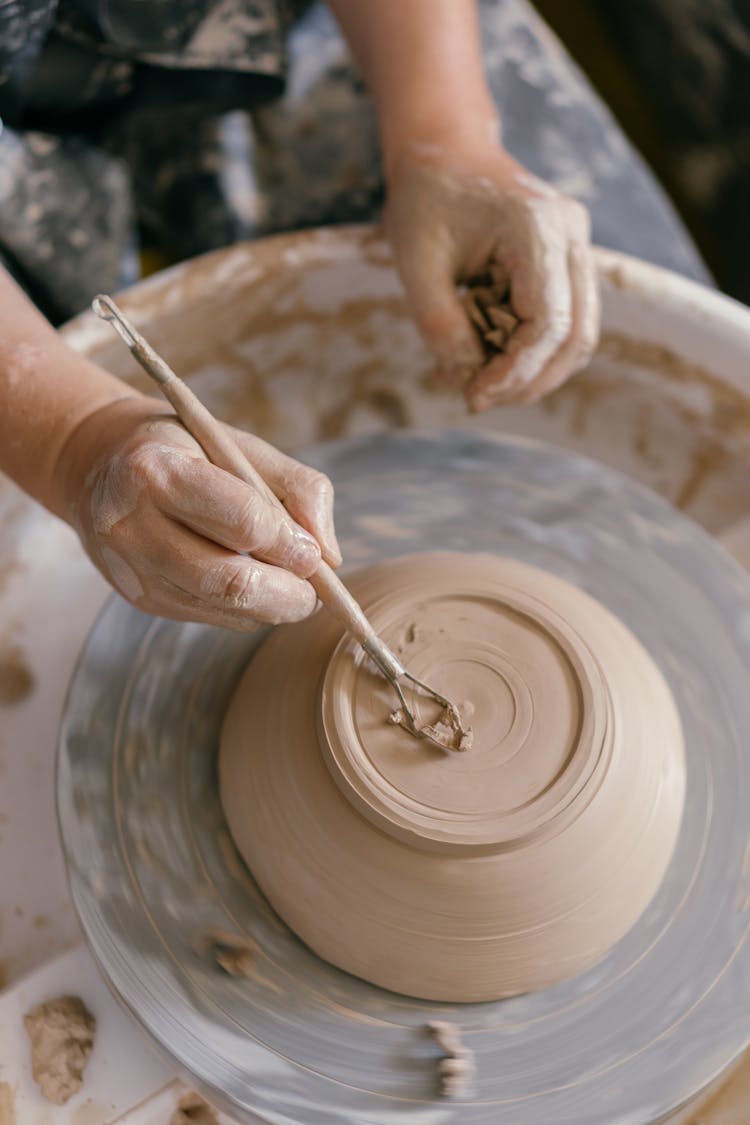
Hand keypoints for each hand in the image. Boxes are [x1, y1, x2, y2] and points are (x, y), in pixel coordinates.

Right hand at [54, 395, 340, 629]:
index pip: (242, 521)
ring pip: (221, 607)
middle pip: (229, 580)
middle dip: (287, 593)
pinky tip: (253, 586)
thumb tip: (330, 556)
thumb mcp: (242, 446)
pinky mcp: (140, 598)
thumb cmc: (188, 450)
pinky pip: (211, 617)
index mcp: (156, 470)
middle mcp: (132, 523)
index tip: (314, 553)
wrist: (102, 465)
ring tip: (292, 586)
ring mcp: (132, 567)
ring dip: (271, 606)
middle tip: (315, 589)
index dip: (289, 544)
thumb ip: (298, 490)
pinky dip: (246, 611)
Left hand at [385, 144, 599, 409]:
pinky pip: (565, 319)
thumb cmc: (425, 199)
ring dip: (536, 371)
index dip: (516, 372)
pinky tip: (492, 358)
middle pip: (577, 335)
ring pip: (579, 333)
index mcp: (537, 227)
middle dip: (531, 380)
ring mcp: (577, 245)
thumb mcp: (415, 262)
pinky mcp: (569, 258)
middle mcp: (572, 235)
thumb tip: (465, 377)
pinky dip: (532, 349)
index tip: (474, 395)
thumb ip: (439, 322)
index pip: (549, 323)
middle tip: (480, 399)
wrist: (444, 149)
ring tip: (484, 384)